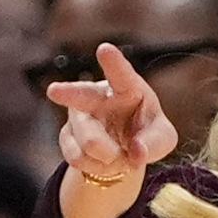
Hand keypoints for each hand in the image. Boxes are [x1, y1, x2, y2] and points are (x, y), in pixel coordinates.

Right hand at [50, 43, 178, 188]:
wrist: (123, 151)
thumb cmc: (146, 133)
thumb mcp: (162, 138)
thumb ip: (155, 143)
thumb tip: (136, 153)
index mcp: (126, 86)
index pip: (120, 73)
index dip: (113, 61)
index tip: (104, 49)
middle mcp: (97, 95)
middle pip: (81, 95)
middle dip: (68, 93)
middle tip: (54, 91)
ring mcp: (79, 115)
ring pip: (89, 141)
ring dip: (110, 158)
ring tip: (119, 156)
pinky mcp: (67, 136)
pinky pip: (78, 158)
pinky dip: (97, 168)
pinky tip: (103, 163)